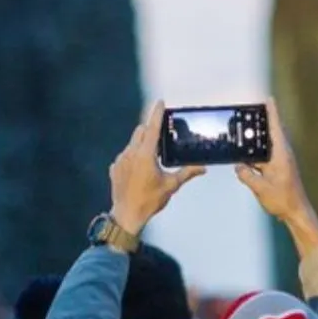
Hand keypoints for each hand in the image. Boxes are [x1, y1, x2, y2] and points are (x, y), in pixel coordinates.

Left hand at [109, 100, 205, 234]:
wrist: (126, 216)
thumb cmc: (149, 201)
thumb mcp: (171, 185)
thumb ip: (187, 173)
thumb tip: (202, 168)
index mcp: (145, 155)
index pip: (152, 128)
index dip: (157, 114)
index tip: (160, 102)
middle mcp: (130, 154)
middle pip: (140, 131)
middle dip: (150, 129)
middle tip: (161, 138)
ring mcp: (120, 160)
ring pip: (132, 143)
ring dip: (142, 145)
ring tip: (152, 160)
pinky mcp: (114, 168)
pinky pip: (125, 156)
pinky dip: (133, 157)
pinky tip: (139, 171)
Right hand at [235, 98, 317, 255]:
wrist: (296, 212)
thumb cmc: (283, 200)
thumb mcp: (260, 188)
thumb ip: (247, 175)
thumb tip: (237, 166)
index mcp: (281, 155)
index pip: (276, 128)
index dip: (271, 112)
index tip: (268, 98)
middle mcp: (282, 155)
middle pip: (270, 133)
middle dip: (261, 122)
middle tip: (249, 112)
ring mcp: (280, 162)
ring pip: (266, 146)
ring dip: (256, 141)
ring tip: (243, 133)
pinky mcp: (277, 170)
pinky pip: (263, 157)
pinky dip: (255, 155)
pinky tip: (244, 157)